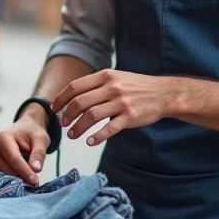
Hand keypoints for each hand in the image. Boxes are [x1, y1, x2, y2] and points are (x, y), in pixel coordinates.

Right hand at [0, 112, 51, 186]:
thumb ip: (39, 154)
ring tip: (29, 175)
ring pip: (3, 174)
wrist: (25, 129)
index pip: (14, 159)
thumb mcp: (41, 140)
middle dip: (21, 176)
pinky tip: (22, 175)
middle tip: (35, 181)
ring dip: (17, 178)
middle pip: (7, 169)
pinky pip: (2, 175)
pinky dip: (13, 177)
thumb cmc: (32, 133)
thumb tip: (36, 169)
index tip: (35, 182)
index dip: (25, 171)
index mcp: (3, 138)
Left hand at [53, 69, 173, 146]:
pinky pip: (109, 128)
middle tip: (63, 124)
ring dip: (78, 127)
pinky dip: (97, 137)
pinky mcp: (130, 117)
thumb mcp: (116, 78)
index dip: (61, 98)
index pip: (75, 86)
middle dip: (67, 115)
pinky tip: (90, 142)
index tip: (55, 108)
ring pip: (91, 116)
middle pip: (80, 102)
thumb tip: (73, 97)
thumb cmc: (136, 87)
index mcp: (105, 76)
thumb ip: (96, 84)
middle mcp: (111, 88)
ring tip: (72, 135)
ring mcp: (121, 102)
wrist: (163, 93)